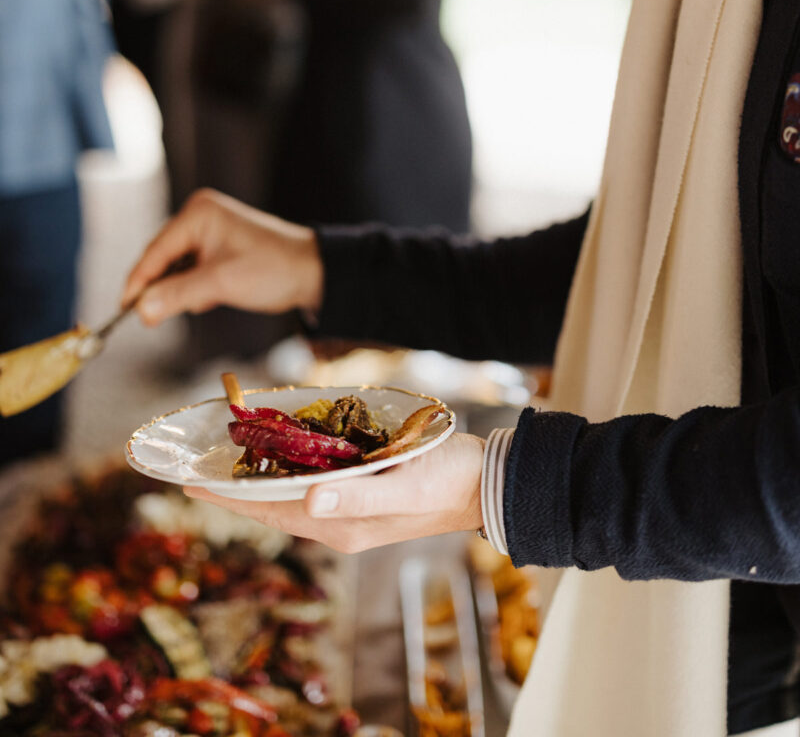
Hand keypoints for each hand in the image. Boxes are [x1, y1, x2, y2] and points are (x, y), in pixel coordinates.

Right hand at [122, 189, 322, 323]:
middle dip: (163, 288)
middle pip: (162, 257)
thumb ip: (178, 295)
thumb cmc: (273, 269)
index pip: (155, 251)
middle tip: (154, 318)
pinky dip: (195, 287)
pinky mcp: (218, 245)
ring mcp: (209, 229)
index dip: (138, 282)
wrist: (314, 272)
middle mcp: (200, 215)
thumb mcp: (221, 284)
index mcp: (198, 213)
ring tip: (206, 300)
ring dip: (182, 290)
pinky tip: (211, 297)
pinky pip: (191, 269)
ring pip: (176, 267)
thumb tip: (140, 310)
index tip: (124, 311)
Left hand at [184, 432, 485, 553]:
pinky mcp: (364, 498)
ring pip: (289, 498)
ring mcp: (350, 513)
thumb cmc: (446, 481)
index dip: (227, 498)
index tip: (189, 483)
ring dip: (258, 483)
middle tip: (197, 469)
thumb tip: (308, 500)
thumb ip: (357, 495)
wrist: (484, 484)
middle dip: (233, 491)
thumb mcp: (403, 486)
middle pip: (271, 506)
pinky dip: (289, 476)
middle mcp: (338, 522)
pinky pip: (312, 490)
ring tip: (228, 464)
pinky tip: (283, 458)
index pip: (269, 509)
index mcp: (340, 523)